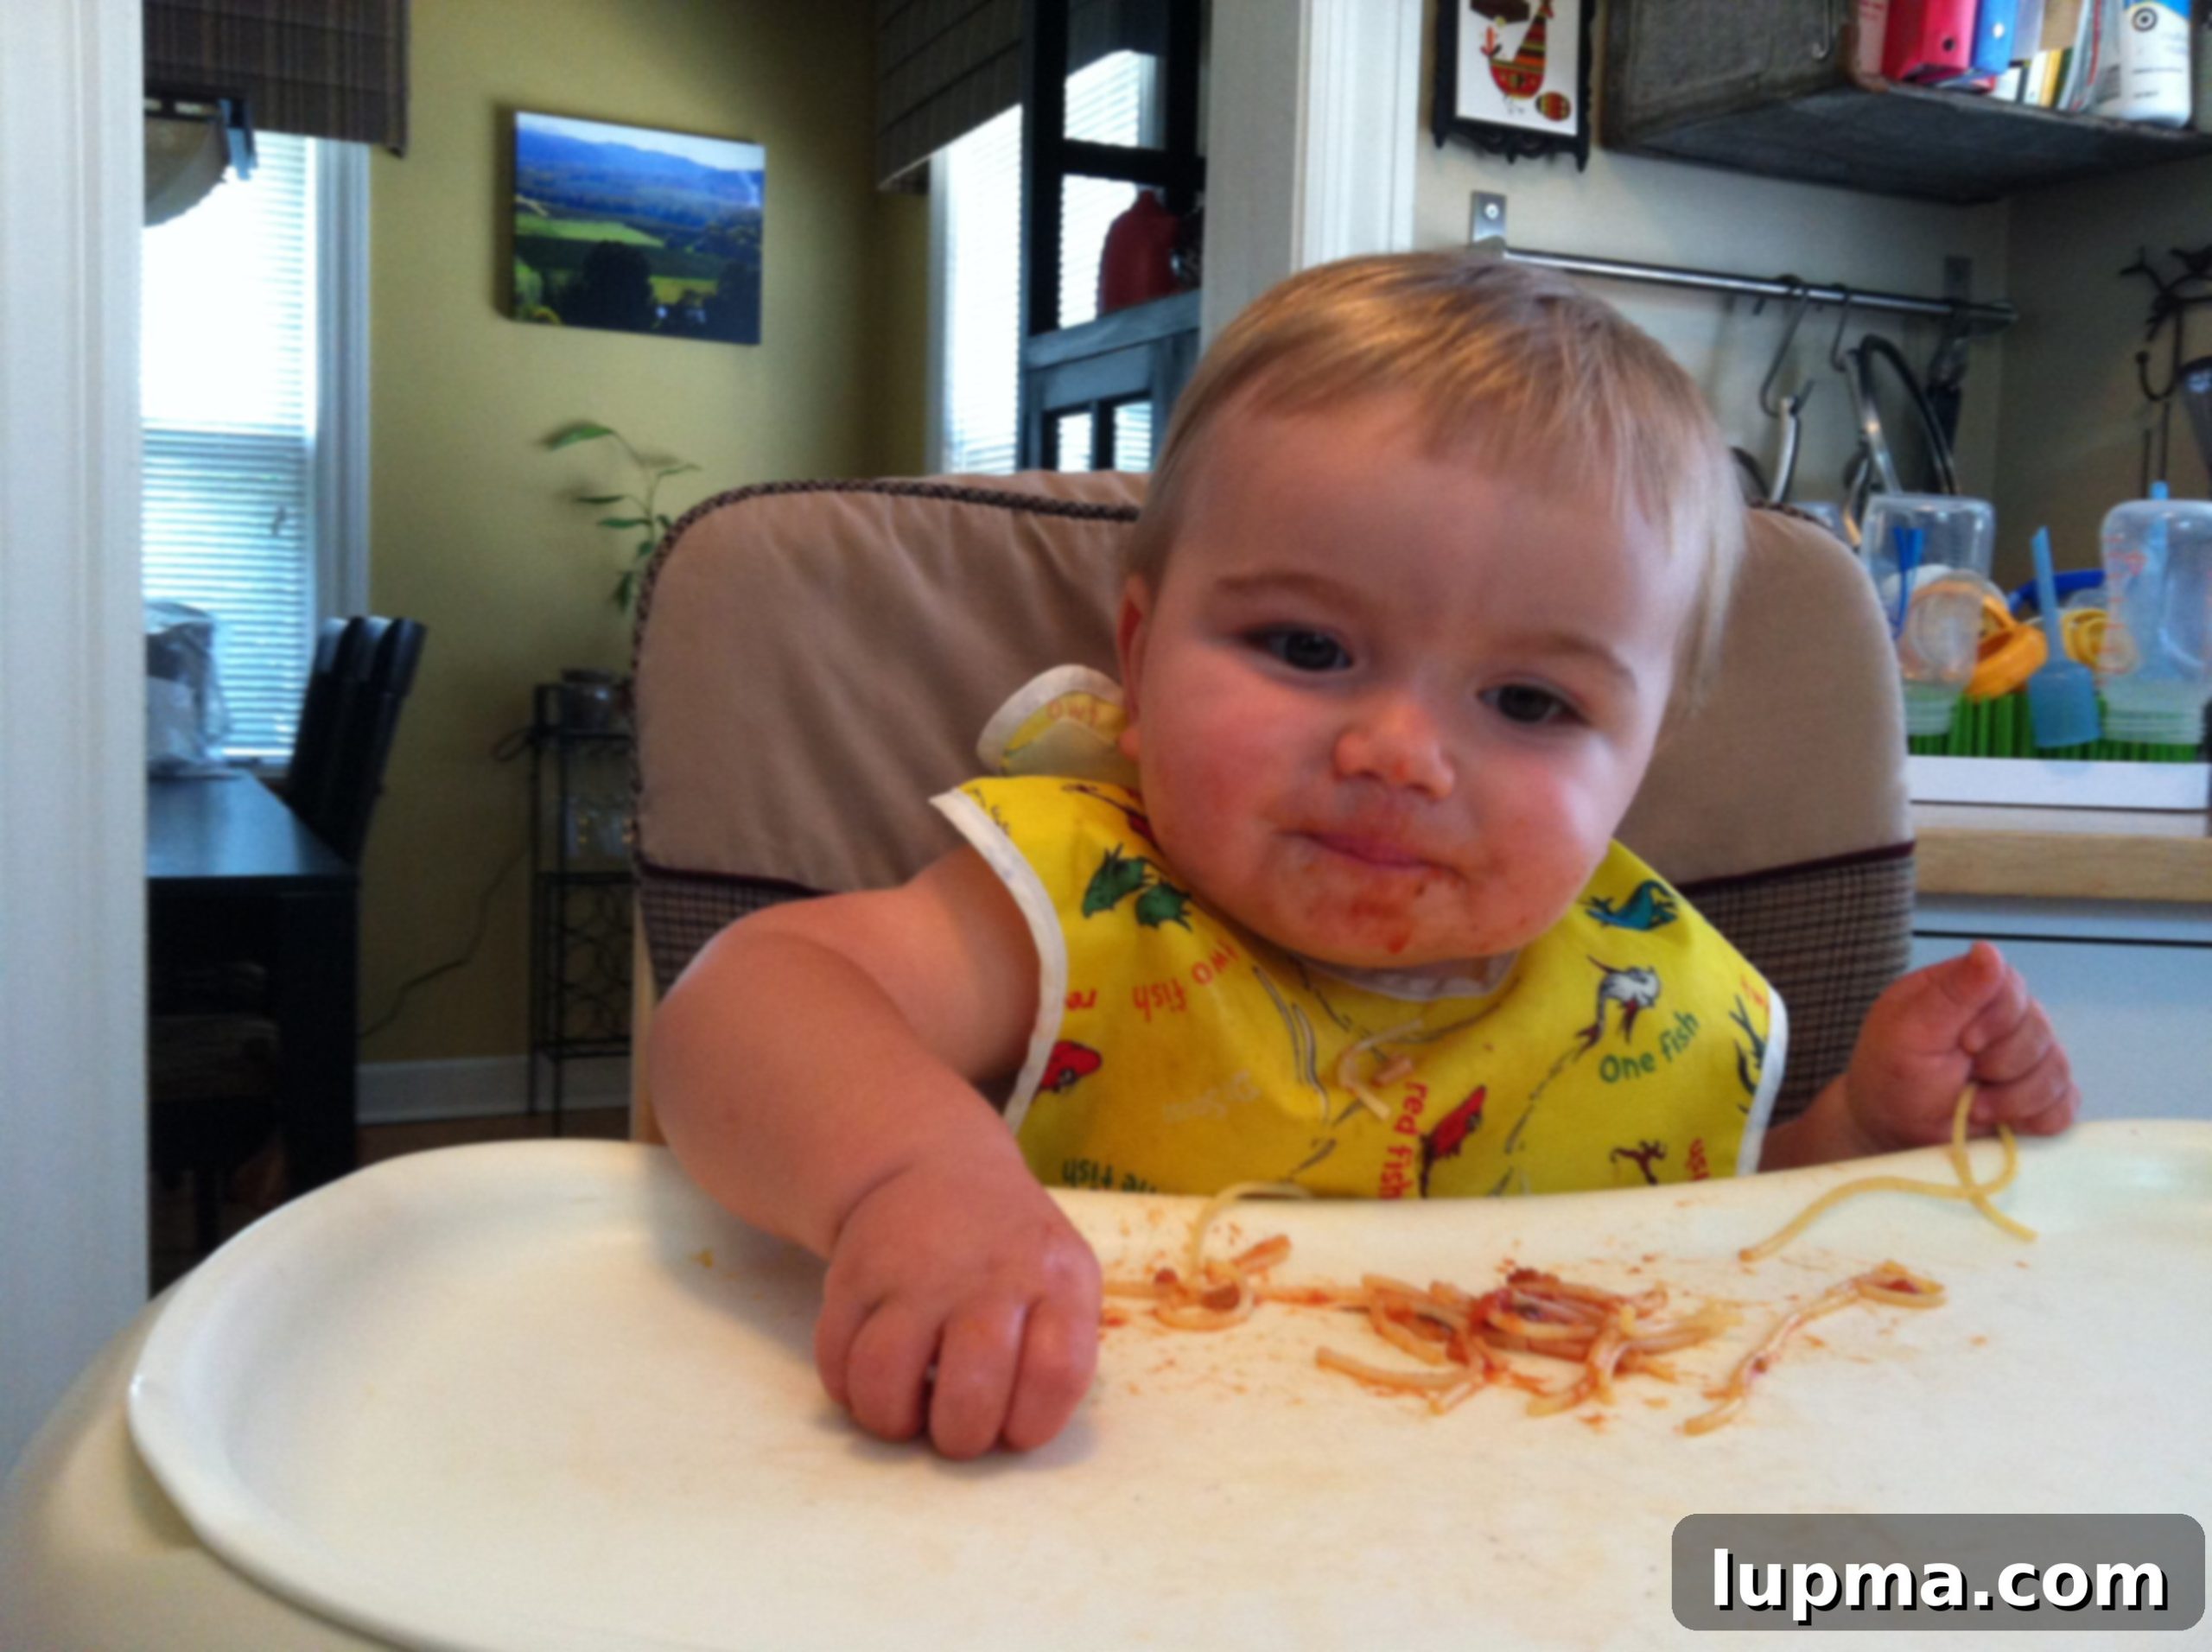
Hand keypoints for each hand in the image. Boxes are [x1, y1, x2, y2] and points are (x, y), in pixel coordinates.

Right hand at [813, 1146, 1101, 1458]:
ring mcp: (915, 1270)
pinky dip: (848, 1389)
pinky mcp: (853, 1273)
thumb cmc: (1011, 1251)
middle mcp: (988, 1272)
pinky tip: (873, 1375)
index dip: (1032, 1424)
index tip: (1015, 1427)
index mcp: (1057, 1278)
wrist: (935, 1169)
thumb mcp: (1064, 1278)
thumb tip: (1010, 1436)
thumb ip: (1056, 1353)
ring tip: (906, 1407)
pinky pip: (836, 1361)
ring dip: (892, 1420)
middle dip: (959, 1438)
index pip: (1056, 1373)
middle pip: (970, 1393)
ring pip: (884, 1381)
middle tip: (956, 1427)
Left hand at [1837, 940, 2077, 1155]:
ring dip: (2012, 1098)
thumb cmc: (1892, 1071)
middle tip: (1962, 1076)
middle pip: (2039, 1031)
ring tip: (1973, 1105)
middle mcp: (2009, 1017)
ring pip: (2056, 1070)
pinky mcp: (2043, 1096)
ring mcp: (2030, 1057)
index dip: (1997, 1021)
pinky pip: (2065, 1105)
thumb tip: (1988, 950)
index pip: (2014, 987)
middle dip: (1999, 1065)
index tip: (1965, 1044)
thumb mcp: (1909, 1030)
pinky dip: (2034, 1119)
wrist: (1893, 1126)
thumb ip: (1951, 993)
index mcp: (1972, 989)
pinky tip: (2001, 1121)